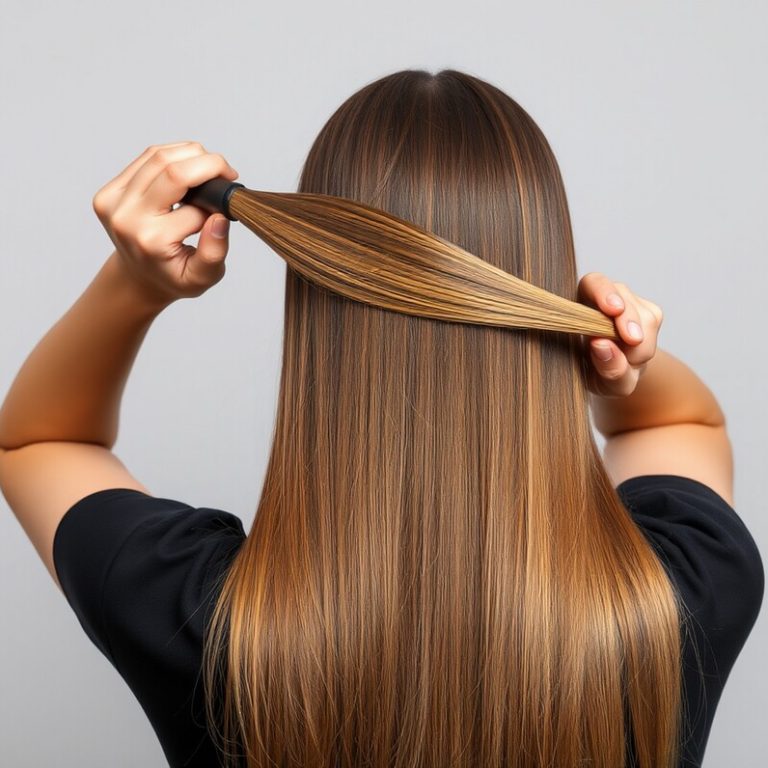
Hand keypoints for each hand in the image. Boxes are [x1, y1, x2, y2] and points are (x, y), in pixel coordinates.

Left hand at [92, 141, 239, 305]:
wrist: (139, 277)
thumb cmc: (173, 276)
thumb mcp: (202, 277)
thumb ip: (214, 252)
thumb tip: (220, 218)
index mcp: (151, 241)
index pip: (195, 210)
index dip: (217, 207)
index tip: (224, 212)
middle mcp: (127, 218)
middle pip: (173, 171)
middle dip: (208, 164)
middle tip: (227, 173)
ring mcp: (114, 202)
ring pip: (160, 156)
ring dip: (193, 154)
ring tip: (210, 168)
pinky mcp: (109, 191)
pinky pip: (147, 158)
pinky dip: (174, 155)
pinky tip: (188, 166)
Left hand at [577, 272, 662, 397]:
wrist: (616, 377)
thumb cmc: (600, 376)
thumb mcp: (602, 383)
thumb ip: (607, 368)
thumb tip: (603, 344)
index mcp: (580, 306)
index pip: (593, 284)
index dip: (604, 292)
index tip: (613, 309)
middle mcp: (604, 299)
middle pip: (623, 297)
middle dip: (630, 319)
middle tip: (632, 340)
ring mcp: (628, 303)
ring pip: (644, 313)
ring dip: (642, 340)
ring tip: (629, 361)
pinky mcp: (648, 311)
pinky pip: (654, 320)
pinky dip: (649, 343)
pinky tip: (636, 357)